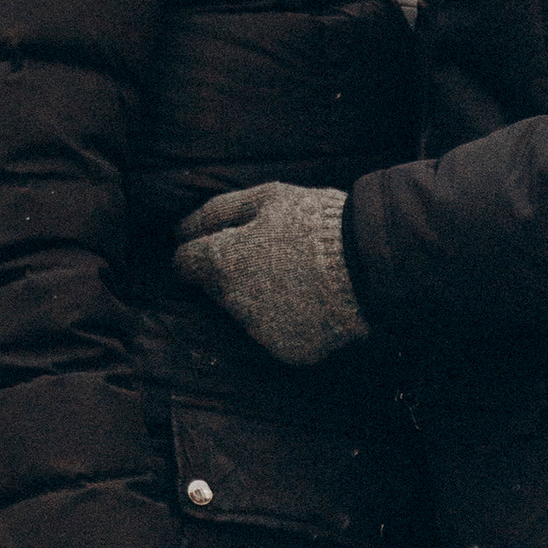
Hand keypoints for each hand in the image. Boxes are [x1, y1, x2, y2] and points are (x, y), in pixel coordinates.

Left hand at [173, 184, 365, 364]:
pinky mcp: (286, 350)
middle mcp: (232, 303)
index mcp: (221, 262)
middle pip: (217, 289)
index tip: (219, 245)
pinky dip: (290, 321)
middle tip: (274, 256)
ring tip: (300, 278)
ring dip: (262, 298)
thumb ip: (218, 212)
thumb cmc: (317, 222)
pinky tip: (313, 302)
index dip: (197, 251)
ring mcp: (259, 331)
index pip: (185, 262)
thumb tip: (180, 230)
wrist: (368, 264)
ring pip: (248, 313)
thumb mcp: (268, 197)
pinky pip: (279, 334)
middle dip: (234, 274)